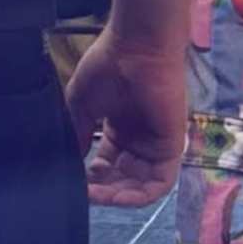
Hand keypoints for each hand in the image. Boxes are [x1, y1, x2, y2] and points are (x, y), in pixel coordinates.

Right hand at [65, 25, 188, 203]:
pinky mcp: (172, 146)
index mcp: (121, 128)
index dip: (90, 179)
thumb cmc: (109, 66)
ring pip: (140, 185)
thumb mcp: (82, 105)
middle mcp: (139, 139)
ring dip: (117, 196)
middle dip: (102, 190)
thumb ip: (79, 135)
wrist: (136, 46)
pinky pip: (160, 183)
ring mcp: (156, 143)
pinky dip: (139, 196)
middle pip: (123, 179)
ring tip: (94, 195)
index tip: (73, 181)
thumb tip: (70, 162)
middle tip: (82, 192)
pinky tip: (115, 196)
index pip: (107, 165)